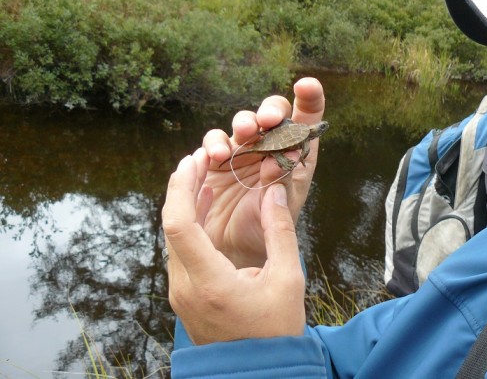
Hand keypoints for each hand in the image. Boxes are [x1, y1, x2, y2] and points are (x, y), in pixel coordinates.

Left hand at [163, 153, 305, 343]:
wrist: (258, 372)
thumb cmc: (276, 330)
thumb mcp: (287, 279)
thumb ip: (281, 231)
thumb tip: (274, 190)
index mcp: (210, 283)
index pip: (179, 226)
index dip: (181, 187)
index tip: (194, 160)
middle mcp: (186, 287)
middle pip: (170, 226)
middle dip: (182, 186)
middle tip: (200, 156)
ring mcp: (181, 292)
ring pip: (173, 236)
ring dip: (184, 201)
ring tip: (203, 171)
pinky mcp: (186, 294)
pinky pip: (180, 248)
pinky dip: (189, 221)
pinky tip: (204, 200)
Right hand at [197, 77, 324, 267]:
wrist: (238, 252)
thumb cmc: (269, 229)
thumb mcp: (283, 207)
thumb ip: (283, 180)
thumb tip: (286, 154)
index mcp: (294, 152)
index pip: (306, 117)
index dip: (309, 97)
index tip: (306, 85)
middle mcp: (269, 145)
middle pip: (270, 113)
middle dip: (269, 111)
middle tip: (267, 121)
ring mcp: (241, 151)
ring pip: (241, 124)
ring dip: (242, 124)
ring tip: (242, 136)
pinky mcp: (214, 162)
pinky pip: (212, 145)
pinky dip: (213, 146)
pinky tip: (215, 157)